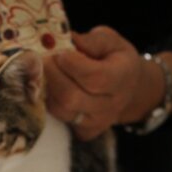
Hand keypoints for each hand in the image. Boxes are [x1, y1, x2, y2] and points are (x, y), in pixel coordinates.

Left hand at [43, 26, 163, 140]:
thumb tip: (65, 40)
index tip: (59, 50)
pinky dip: (51, 103)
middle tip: (42, 58)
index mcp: (122, 78)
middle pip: (71, 97)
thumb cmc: (115, 59)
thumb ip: (90, 41)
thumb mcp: (110, 41)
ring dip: (48, 88)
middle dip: (52, 75)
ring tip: (45, 71)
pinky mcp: (85, 132)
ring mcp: (97, 123)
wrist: (128, 89)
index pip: (93, 77)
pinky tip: (52, 88)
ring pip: (61, 110)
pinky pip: (60, 120)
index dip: (71, 64)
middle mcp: (111, 105)